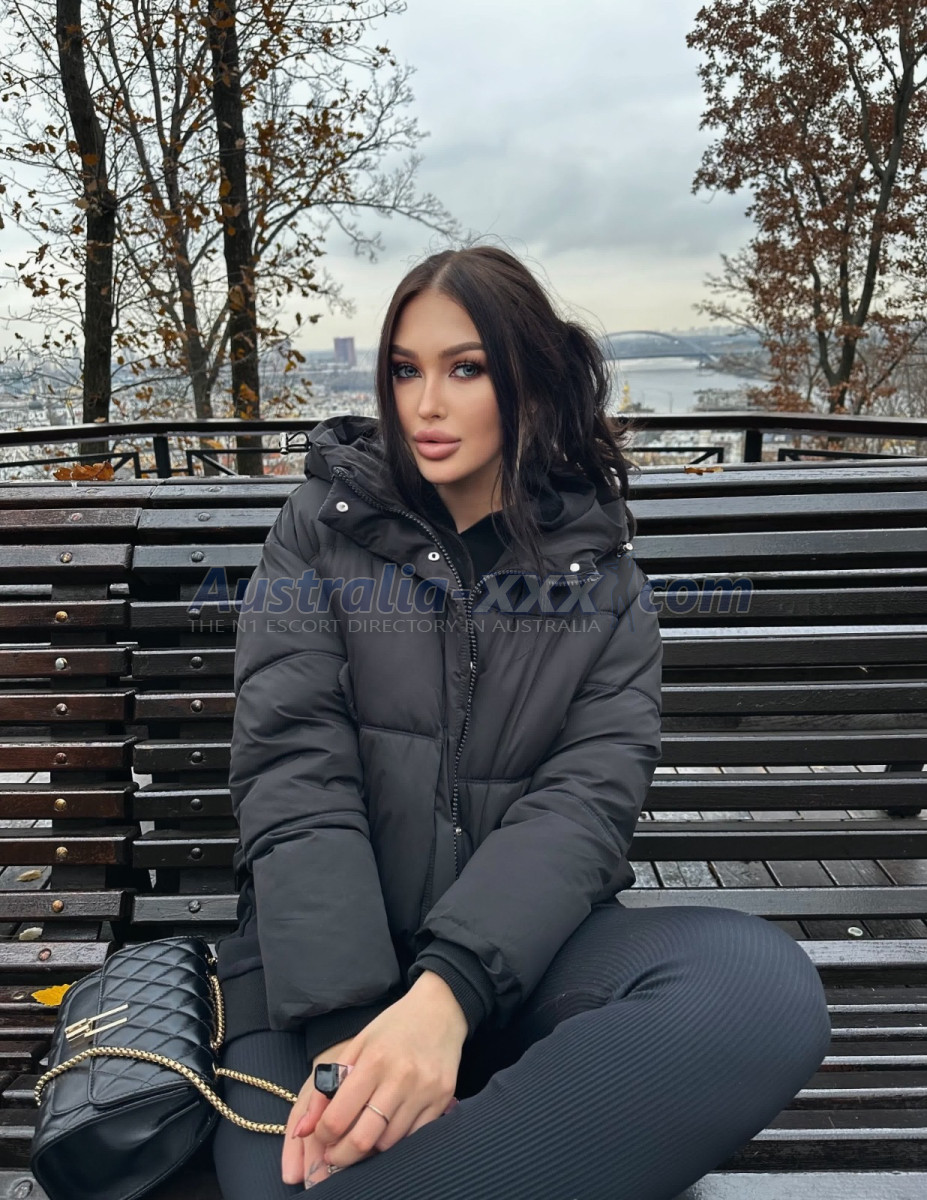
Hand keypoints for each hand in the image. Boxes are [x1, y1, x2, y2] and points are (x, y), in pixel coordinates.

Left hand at [283, 972, 467, 1182]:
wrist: (441, 1010)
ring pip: (389, 1143)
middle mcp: (400, 1078)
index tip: (321, 1136)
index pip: (338, 1117)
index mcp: (373, 1061)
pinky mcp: (443, 1099)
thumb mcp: (357, 1046)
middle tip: (334, 1155)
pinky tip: (388, 1128)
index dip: (323, 1135)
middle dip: (341, 1156)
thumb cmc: (394, 1027)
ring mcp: (424, 1091)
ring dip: (370, 1147)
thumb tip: (301, 1129)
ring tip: (362, 1136)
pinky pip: (414, 1137)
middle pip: (363, 1140)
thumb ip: (326, 1087)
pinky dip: (397, 1140)